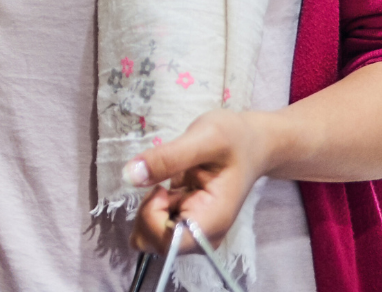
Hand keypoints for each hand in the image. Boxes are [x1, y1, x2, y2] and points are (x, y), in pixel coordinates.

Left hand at [124, 108, 279, 254]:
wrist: (251, 144)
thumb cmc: (234, 140)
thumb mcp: (203, 138)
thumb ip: (167, 157)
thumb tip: (130, 175)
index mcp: (212, 221)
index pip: (168, 243)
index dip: (151, 218)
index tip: (160, 188)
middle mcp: (203, 236)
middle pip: (154, 243)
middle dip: (148, 211)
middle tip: (164, 183)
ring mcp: (193, 232)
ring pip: (149, 235)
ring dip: (149, 207)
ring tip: (170, 183)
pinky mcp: (184, 224)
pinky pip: (153, 224)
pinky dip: (153, 204)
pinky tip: (171, 187)